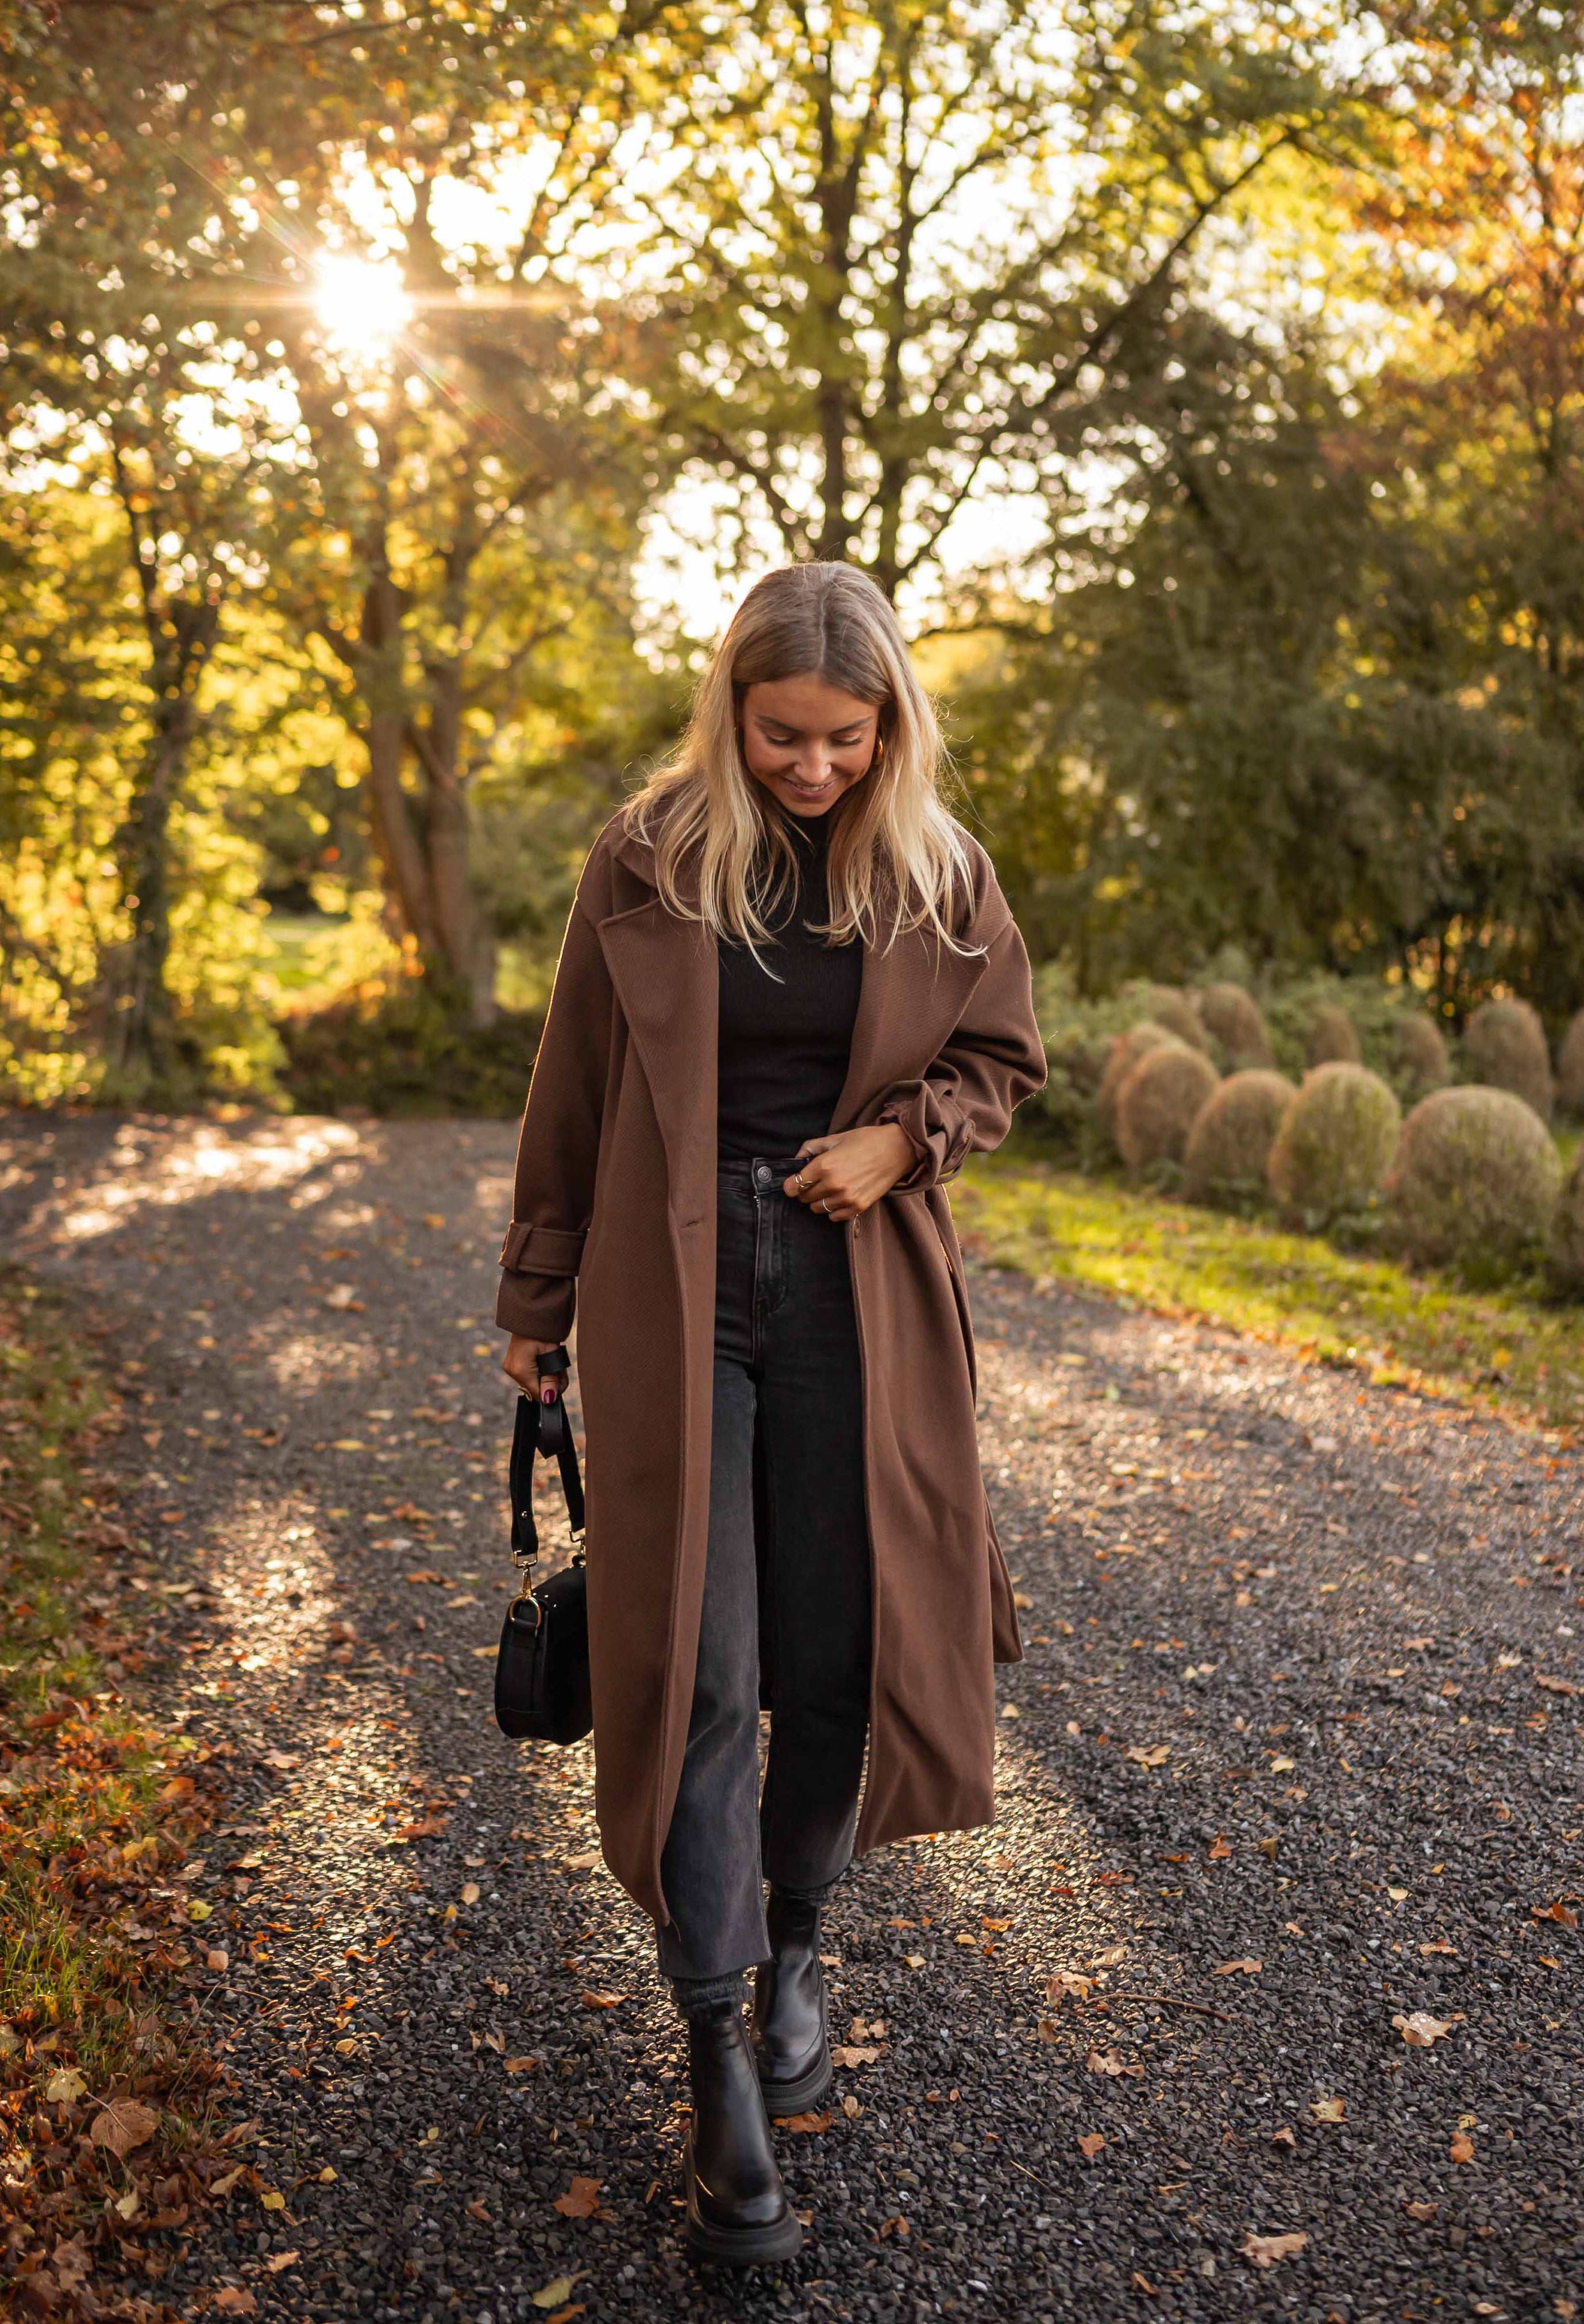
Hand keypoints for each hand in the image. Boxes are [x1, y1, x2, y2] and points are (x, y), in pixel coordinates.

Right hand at [502, 1334, 565, 1401]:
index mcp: (520, 1369)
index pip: (538, 1394)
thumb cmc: (542, 1330)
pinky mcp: (511, 1364)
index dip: (553, 1391)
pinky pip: (527, 1375)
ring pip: (532, 1383)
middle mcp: (512, 1370)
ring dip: (544, 1377)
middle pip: (535, 1390)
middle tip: (560, 1369)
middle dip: (550, 1383)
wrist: (529, 1314)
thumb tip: (550, 1399)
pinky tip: (542, 1360)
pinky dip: (537, 1372)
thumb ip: (551, 1377)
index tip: (561, 1379)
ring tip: (552, 1360)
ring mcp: (510, 1367)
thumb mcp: (551, 1352)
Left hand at [783, 1123, 917, 1221]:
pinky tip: (839, 1198)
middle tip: (815, 1183)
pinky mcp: (858, 1207)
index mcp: (824, 1165)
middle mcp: (833, 1184)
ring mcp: (846, 1198)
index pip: (794, 1185)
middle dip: (805, 1191)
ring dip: (819, 1201)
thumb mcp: (836, 1138)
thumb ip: (812, 1147)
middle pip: (805, 1198)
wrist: (897, 1150)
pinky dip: (833, 1210)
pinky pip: (834, 1217)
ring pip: (818, 1209)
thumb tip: (797, 1156)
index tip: (792, 1184)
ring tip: (829, 1189)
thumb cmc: (867, 1141)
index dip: (790, 1185)